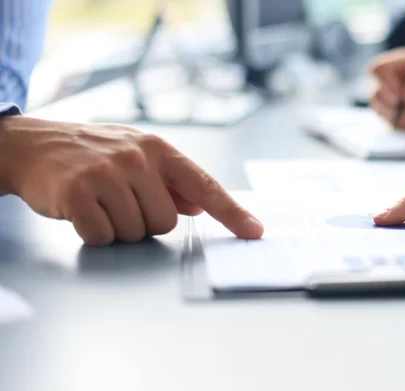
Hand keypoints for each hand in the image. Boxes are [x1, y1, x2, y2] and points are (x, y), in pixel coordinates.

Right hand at [0, 116, 263, 245]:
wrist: (35, 144)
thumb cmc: (93, 154)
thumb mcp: (137, 156)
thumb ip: (172, 182)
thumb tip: (201, 204)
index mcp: (159, 150)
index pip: (204, 185)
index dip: (232, 212)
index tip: (255, 231)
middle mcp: (137, 159)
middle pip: (166, 223)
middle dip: (145, 221)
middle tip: (119, 201)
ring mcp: (108, 174)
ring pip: (136, 233)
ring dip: (118, 228)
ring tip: (100, 202)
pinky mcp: (79, 193)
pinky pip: (103, 237)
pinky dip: (94, 233)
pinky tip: (82, 211)